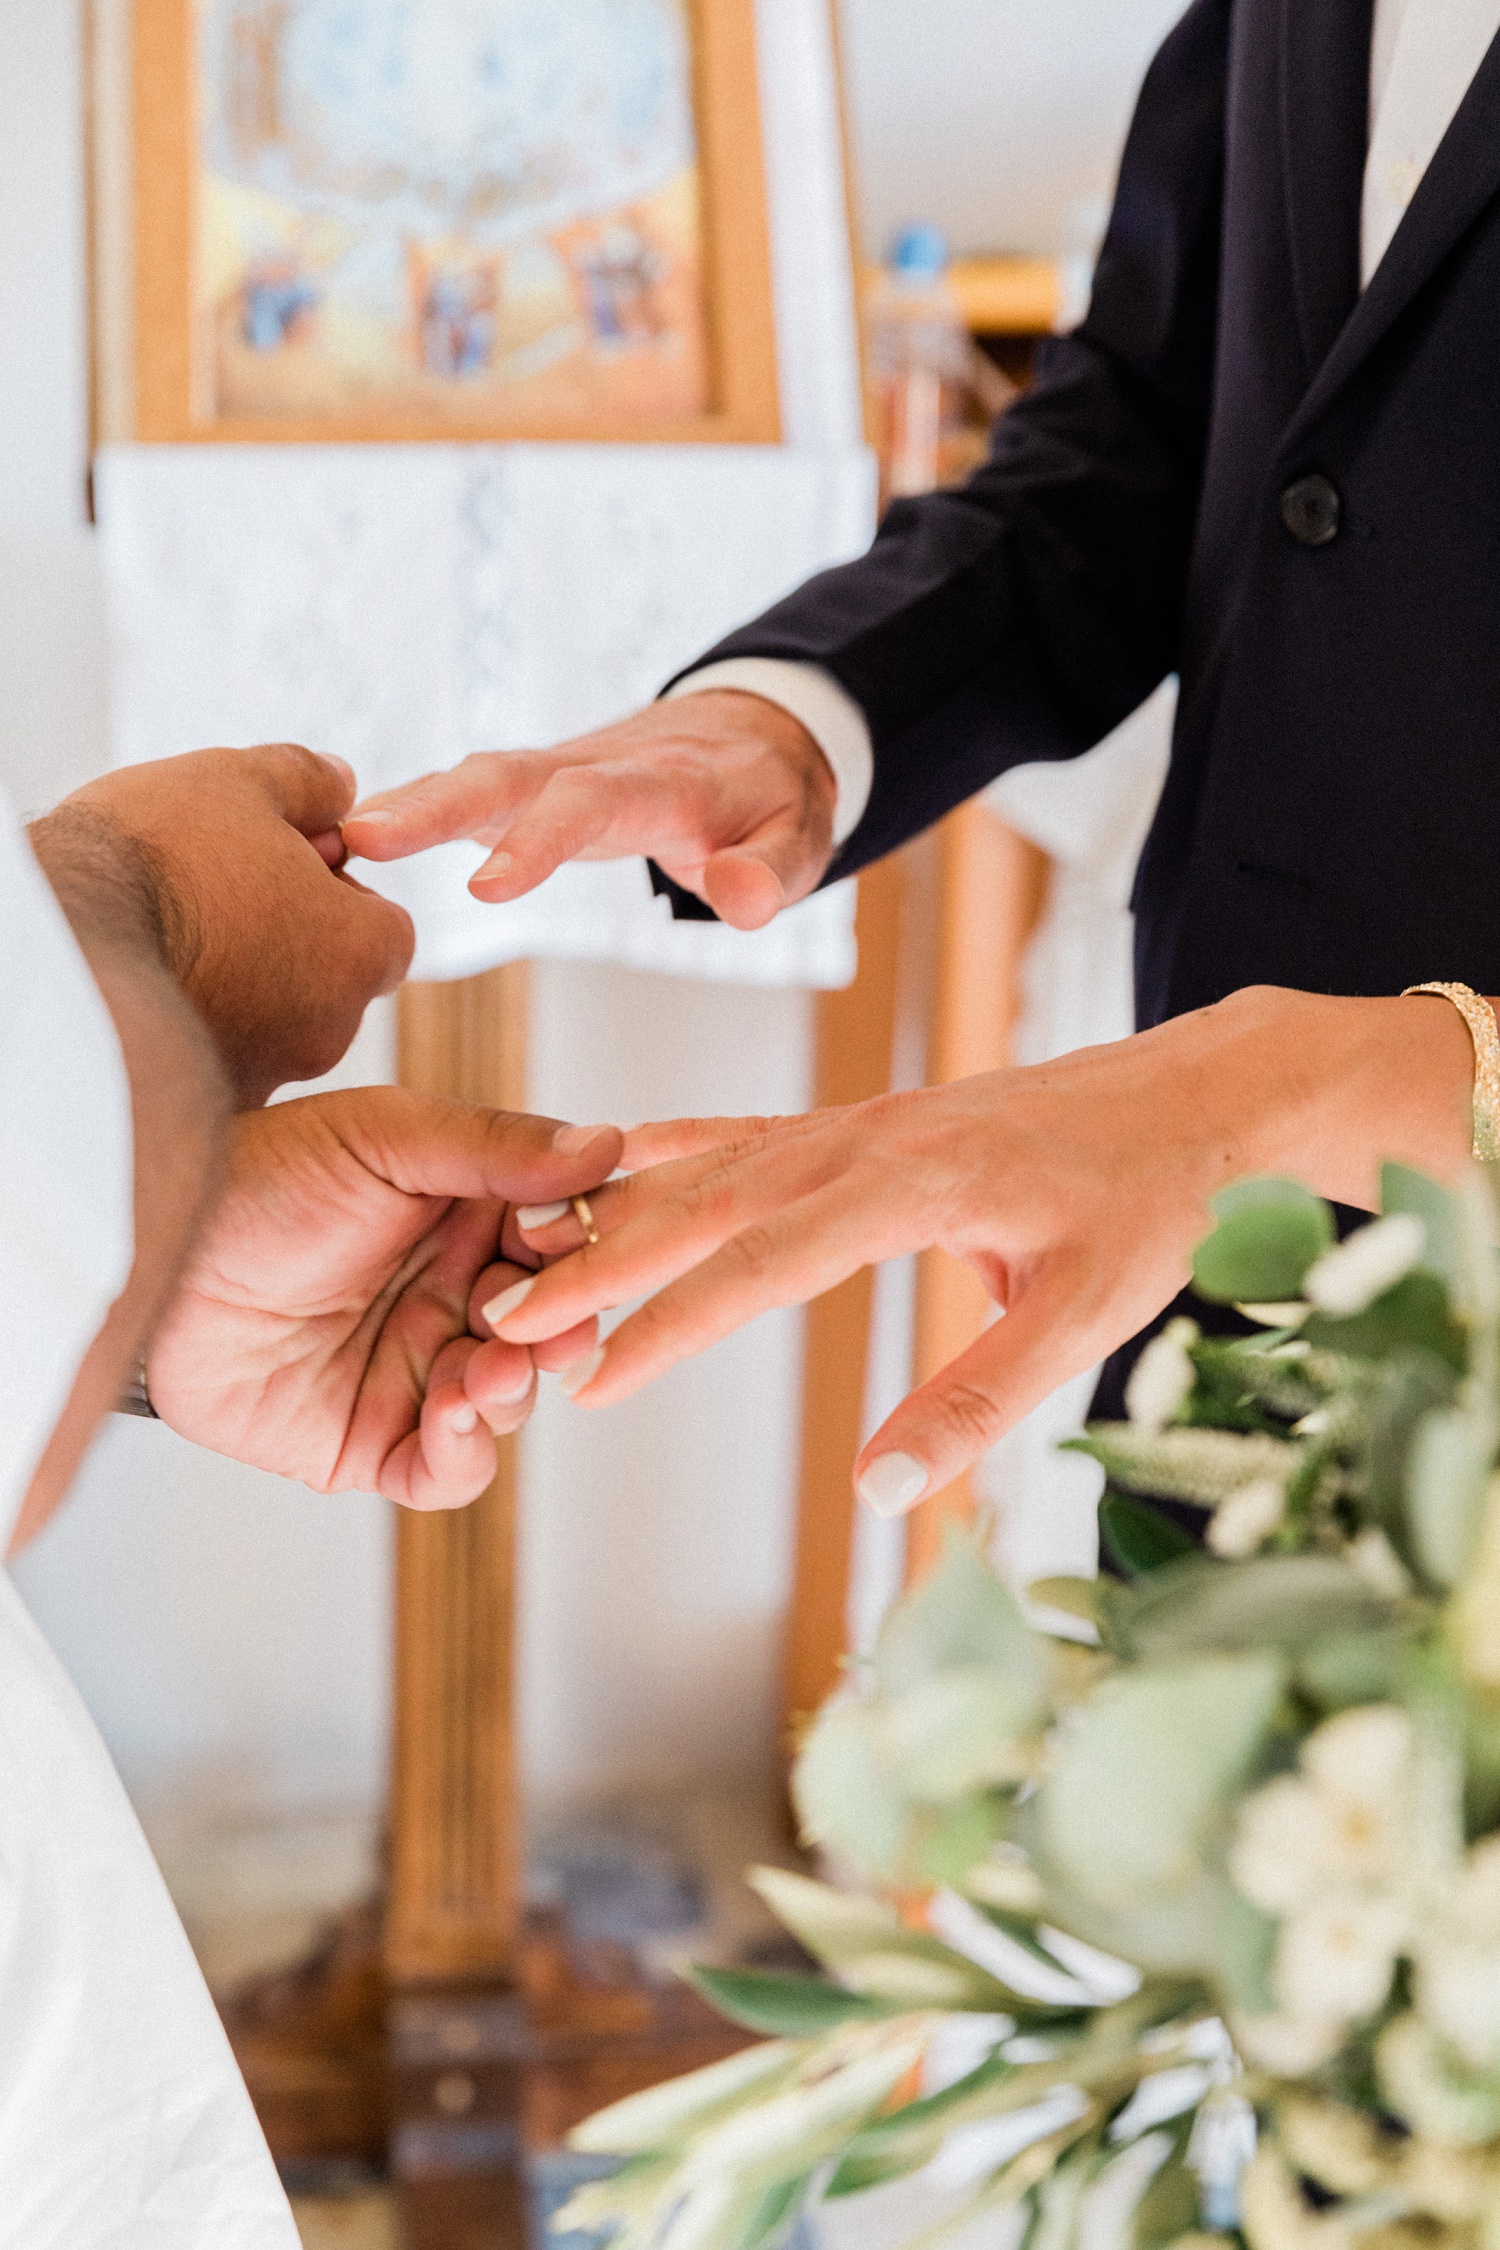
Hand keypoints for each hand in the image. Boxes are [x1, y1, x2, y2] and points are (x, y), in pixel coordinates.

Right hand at [38, 744, 415, 1103]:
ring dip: (244, 983)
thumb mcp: (239, 782)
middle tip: (221, 897)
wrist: (61, 949)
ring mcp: (268, 1073)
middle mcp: (329, 1029)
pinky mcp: (206, 1103)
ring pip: (275, 1023)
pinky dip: (200, 1023)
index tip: (284, 870)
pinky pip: (219, 1055)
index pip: (386, 929)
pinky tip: (156, 981)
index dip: (340, 894)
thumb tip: (338, 783)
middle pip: (332, 980)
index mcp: (356, 952)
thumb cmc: (153, 863)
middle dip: (292, 940)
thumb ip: (306, 782)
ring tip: (176, 935)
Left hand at [146, 1089, 620, 1510]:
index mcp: (469, 1216)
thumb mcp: (382, 1136)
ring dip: (515, 1386)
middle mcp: (454, 1295)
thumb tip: (606, 1146)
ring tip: (487, 1365)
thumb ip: (493, 1146)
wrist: (152, 1255)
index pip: (564, 1239)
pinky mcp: (376, 1441)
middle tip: (551, 1325)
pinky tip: (453, 1411)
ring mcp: (419, 1371)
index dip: (584, 1248)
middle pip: (552, 1328)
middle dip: (562, 1330)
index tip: (579, 1240)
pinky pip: (450, 1471)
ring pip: (512, 1400)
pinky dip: (468, 1451)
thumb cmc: (254, 1179)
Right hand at [342, 691, 836, 930]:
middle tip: (361, 838)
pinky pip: (468, 793)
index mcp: (661, 783)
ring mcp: (557, 771)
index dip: (540, 841)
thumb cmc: (775, 800)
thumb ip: (771, 871)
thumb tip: (738, 901)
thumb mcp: (800, 839)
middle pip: (508, 775)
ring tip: (333, 841)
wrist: (755, 735)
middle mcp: (595, 764)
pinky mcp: (533, 786)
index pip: (593, 804)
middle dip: (434, 805)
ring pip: (476, 779)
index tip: (486, 891)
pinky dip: (410, 810)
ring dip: (407, 806)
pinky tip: (346, 840)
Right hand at [475, 988, 1475, 1514]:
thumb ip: (980, 1399)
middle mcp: (868, 1139)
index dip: (670, 1324)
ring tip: (525, 1258)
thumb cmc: (1154, 1204)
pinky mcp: (868, 1122)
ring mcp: (861, 1122)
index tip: (589, 1377)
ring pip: (712, 1162)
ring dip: (618, 1211)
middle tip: (502, 1320)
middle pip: (706, 1200)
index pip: (763, 1259)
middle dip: (600, 1265)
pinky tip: (618, 1159)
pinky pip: (749, 1131)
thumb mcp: (1087, 1313)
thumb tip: (882, 1490)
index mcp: (916, 1183)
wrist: (1198, 1093)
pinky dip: (671, 1150)